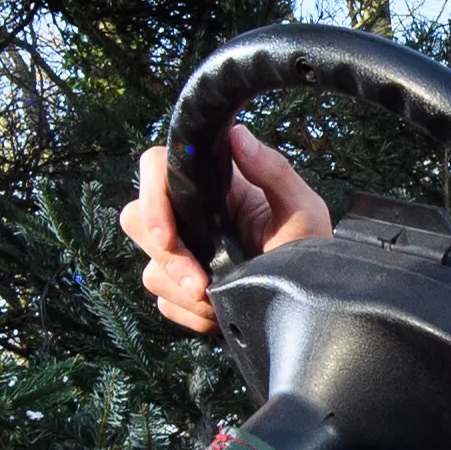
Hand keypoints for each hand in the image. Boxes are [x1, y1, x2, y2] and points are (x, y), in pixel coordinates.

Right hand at [120, 124, 329, 335]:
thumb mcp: (302, 209)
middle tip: (199, 284)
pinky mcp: (183, 290)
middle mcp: (192, 217)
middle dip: (166, 257)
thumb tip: (238, 135)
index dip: (151, 198)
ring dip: (182, 291)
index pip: (157, 169)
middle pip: (137, 220)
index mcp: (213, 187)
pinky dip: (190, 314)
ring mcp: (185, 255)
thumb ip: (273, 170)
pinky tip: (219, 313)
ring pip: (151, 269)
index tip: (166, 236)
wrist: (312, 305)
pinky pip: (164, 302)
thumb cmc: (312, 250)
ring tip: (220, 300)